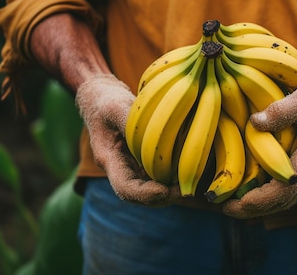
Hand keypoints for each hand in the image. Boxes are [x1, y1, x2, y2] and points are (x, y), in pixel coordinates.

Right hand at [75, 74, 179, 205]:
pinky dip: (174, 177)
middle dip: (165, 197)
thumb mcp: (115, 106)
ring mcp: (133, 166)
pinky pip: (160, 175)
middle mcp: (121, 168)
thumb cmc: (106, 101)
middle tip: (188, 191)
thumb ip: (130, 121)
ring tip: (193, 183)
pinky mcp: (145, 160)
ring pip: (152, 188)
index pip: (124, 188)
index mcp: (110, 159)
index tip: (164, 190)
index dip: (144, 195)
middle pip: (141, 196)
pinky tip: (191, 170)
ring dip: (172, 190)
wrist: (103, 99)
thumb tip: (152, 135)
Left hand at [222, 76, 296, 218]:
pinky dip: (270, 197)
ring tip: (233, 206)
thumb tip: (253, 123)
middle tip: (225, 209)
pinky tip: (251, 193)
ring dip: (261, 207)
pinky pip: (290, 191)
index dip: (259, 199)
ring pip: (288, 200)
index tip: (234, 202)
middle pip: (284, 202)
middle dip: (254, 209)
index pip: (285, 188)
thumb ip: (280, 111)